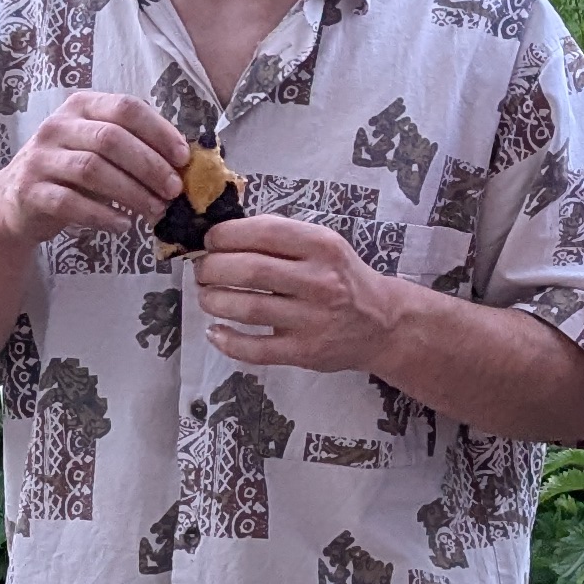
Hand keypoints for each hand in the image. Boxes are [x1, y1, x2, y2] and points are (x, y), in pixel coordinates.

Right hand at [0, 95, 190, 247]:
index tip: (183, 158)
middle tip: (174, 191)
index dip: (159, 131)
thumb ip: (133, 147)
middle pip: (111, 139)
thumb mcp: (98, 148)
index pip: (126, 107)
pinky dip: (102, 215)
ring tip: (155, 211)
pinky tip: (123, 225)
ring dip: (131, 193)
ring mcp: (40, 157)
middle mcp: (57, 126)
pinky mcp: (30, 190)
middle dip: (149, 166)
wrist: (14, 201)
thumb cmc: (69, 172)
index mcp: (81, 106)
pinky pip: (70, 202)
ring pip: (92, 169)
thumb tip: (184, 163)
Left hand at [193, 214, 395, 371]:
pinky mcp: (305, 351)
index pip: (264, 232)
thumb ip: (281, 236)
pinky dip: (227, 341)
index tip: (210, 240)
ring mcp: (312, 319)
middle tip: (202, 270)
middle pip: (249, 270)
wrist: (382, 323)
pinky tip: (215, 332)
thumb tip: (225, 234)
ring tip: (206, 296)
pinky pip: (256, 350)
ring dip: (214, 300)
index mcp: (322, 246)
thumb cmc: (342, 278)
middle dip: (212, 268)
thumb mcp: (323, 245)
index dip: (226, 235)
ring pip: (247, 308)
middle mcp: (319, 281)